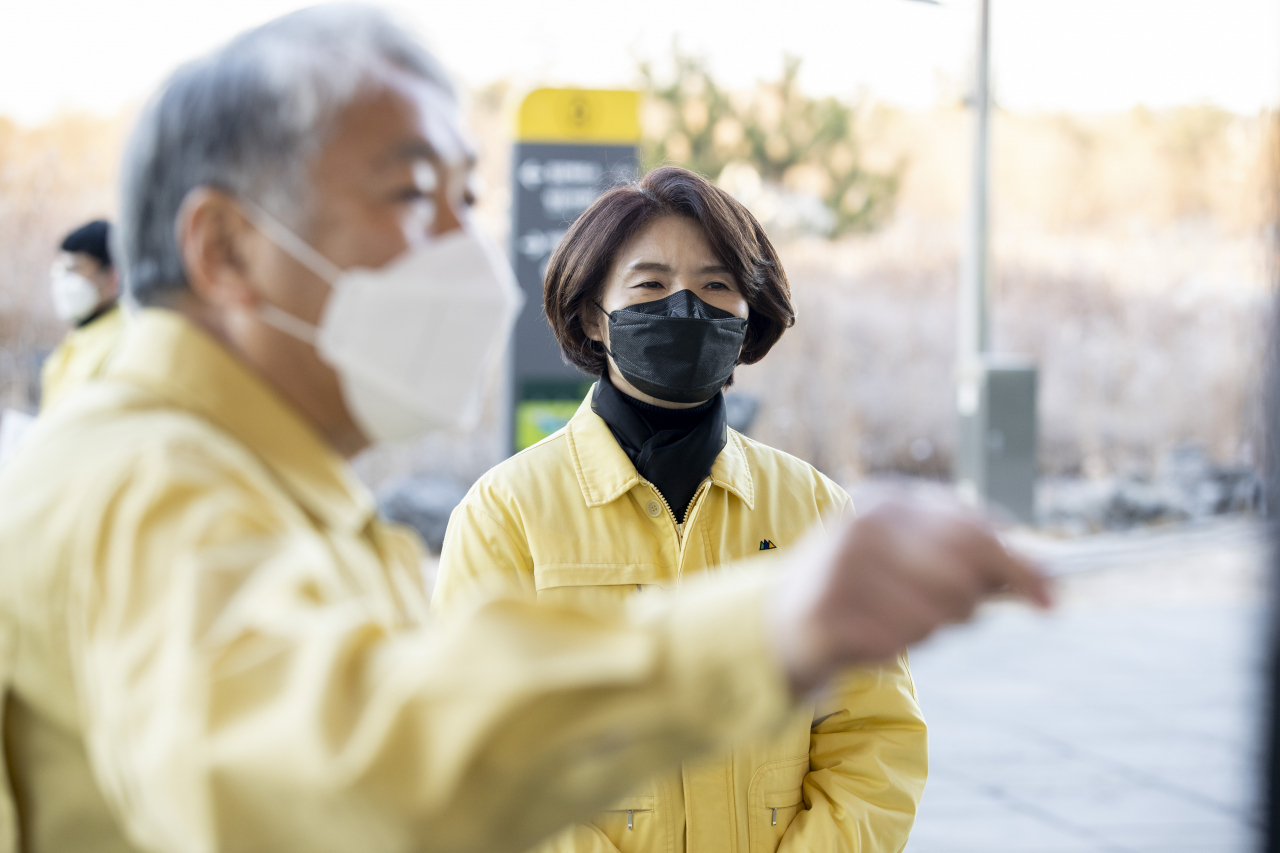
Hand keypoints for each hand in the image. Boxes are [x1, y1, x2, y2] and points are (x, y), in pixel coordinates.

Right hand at [767, 493, 1051, 694]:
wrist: (779, 616)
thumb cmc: (862, 586)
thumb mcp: (911, 553)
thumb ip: (969, 557)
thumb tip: (1042, 579)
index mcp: (890, 501)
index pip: (975, 530)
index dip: (1020, 566)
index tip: (1052, 600)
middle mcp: (865, 526)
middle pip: (961, 575)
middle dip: (967, 604)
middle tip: (951, 614)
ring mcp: (842, 567)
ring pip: (934, 615)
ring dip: (926, 629)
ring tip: (893, 618)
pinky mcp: (827, 612)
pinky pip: (898, 642)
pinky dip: (893, 646)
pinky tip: (869, 632)